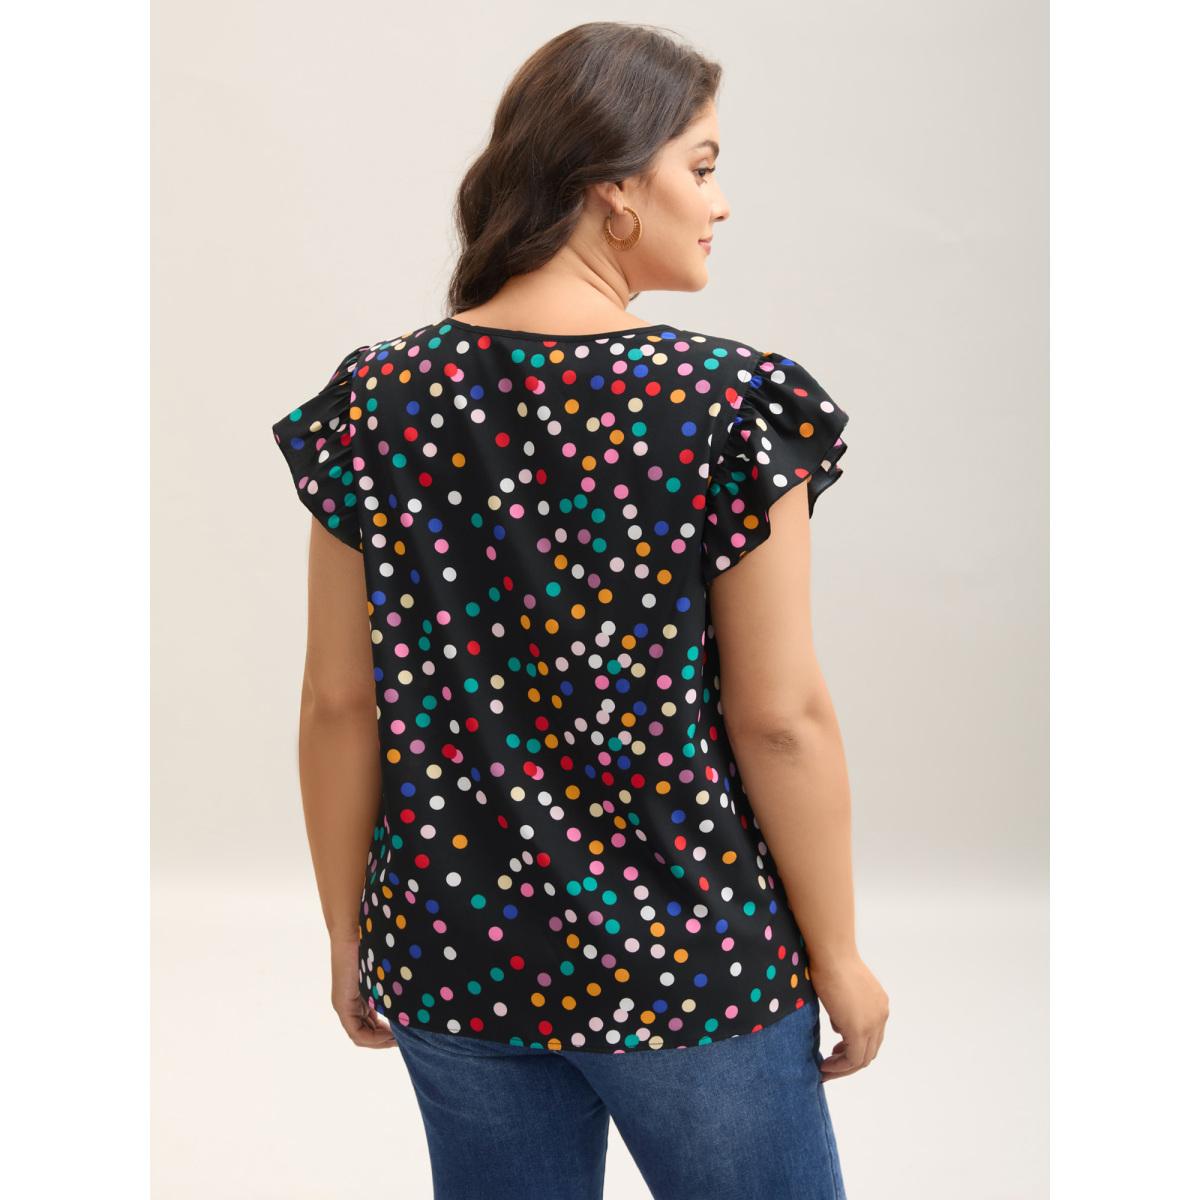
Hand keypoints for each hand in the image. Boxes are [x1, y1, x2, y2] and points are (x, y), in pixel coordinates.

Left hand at [330, 933, 394, 1047]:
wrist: (354, 929)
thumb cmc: (373, 942)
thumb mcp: (387, 970)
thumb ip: (394, 983)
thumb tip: (418, 988)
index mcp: (359, 996)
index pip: (370, 1024)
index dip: (386, 1033)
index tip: (403, 1034)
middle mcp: (349, 1004)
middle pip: (366, 1033)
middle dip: (384, 1040)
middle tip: (403, 1042)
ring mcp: (343, 1005)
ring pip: (361, 1035)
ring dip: (379, 1041)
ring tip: (397, 1041)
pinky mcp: (342, 1004)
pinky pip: (356, 1032)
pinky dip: (372, 1038)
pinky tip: (388, 1035)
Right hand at [808, 952, 888, 1082]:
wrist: (832, 956)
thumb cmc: (831, 962)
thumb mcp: (843, 989)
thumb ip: (846, 1008)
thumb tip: (840, 1025)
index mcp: (879, 1004)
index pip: (871, 1035)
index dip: (855, 1045)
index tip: (837, 1049)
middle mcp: (881, 1016)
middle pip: (870, 1050)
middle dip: (850, 1061)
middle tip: (832, 1064)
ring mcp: (873, 1024)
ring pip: (863, 1058)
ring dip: (844, 1067)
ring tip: (826, 1069)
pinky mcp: (859, 1031)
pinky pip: (853, 1059)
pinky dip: (839, 1066)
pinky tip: (825, 1066)